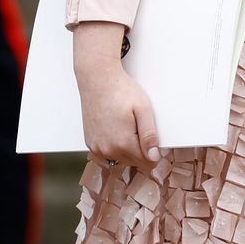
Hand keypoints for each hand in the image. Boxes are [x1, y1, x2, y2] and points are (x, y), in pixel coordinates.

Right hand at [73, 21, 159, 169]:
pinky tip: (115, 127)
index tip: (153, 136)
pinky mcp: (90, 144)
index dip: (154, 151)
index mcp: (123, 143)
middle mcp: (107, 150)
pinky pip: (108, 153)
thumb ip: (149, 135)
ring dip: (127, 148)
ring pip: (120, 158)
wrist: (97, 80)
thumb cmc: (121, 90)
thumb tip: (154, 157)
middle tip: (138, 125)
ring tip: (126, 124)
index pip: (147, 163)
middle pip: (134, 162)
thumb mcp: (143, 109)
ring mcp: (96, 148)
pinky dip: (114, 144)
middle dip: (140, 148)